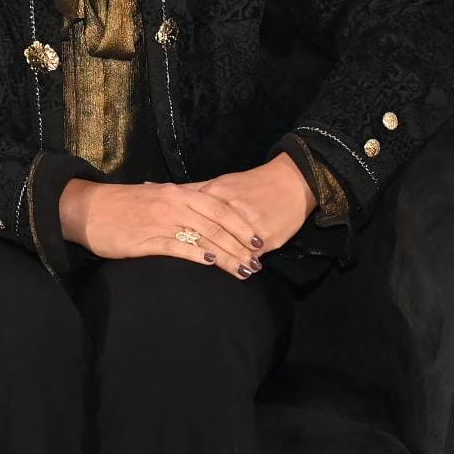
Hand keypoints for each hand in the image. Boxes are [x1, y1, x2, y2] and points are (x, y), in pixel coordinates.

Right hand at [60, 176, 263, 279]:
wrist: (89, 208)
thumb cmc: (124, 205)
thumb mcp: (156, 198)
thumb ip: (181, 204)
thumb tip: (207, 215)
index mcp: (177, 192)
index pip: (218, 205)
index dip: (240, 223)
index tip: (259, 239)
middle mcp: (173, 203)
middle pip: (215, 223)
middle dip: (240, 243)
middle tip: (258, 260)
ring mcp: (160, 221)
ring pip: (202, 236)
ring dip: (226, 254)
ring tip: (244, 269)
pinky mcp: (145, 239)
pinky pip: (176, 245)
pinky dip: (196, 253)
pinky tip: (212, 263)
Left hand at [181, 152, 317, 260]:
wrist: (291, 182)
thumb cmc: (253, 184)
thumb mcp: (223, 182)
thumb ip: (196, 190)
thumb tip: (161, 190)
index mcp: (215, 192)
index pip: (192, 216)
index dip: (179, 233)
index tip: (168, 244)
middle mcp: (228, 207)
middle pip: (206, 235)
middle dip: (196, 251)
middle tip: (186, 263)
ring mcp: (247, 223)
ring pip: (228, 248)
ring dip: (222, 262)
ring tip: (217, 271)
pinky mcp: (265, 236)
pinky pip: (250, 254)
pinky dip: (243, 263)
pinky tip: (241, 271)